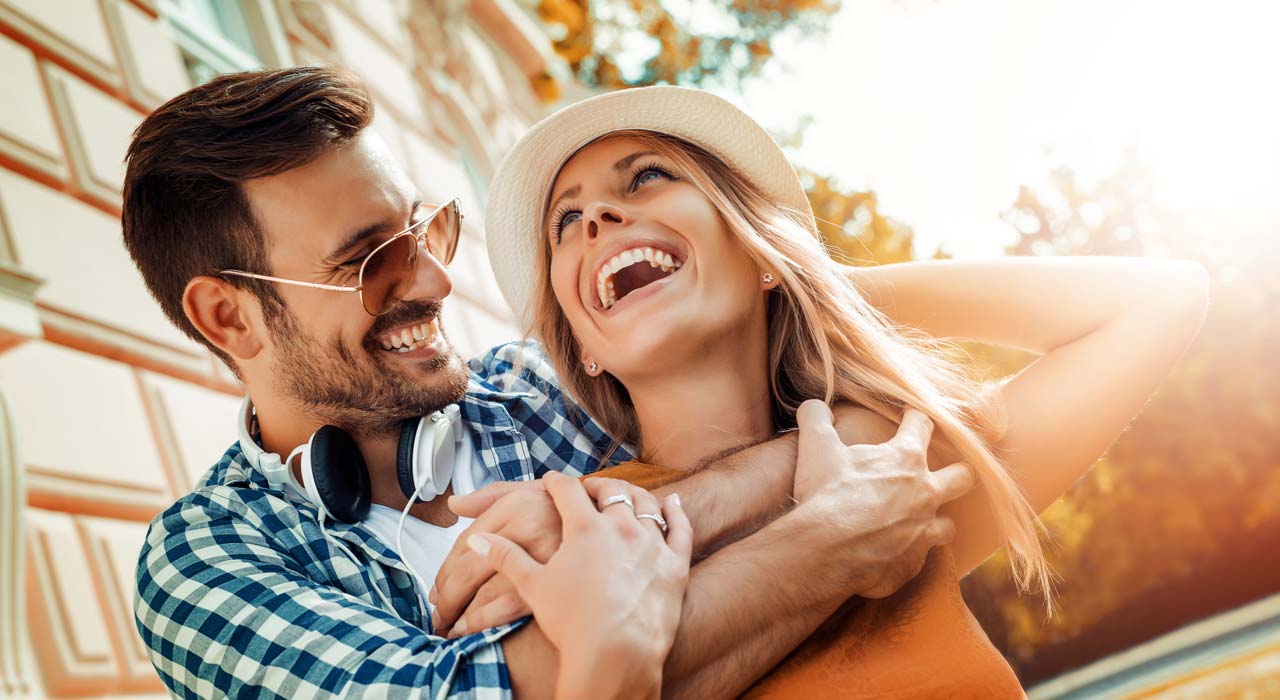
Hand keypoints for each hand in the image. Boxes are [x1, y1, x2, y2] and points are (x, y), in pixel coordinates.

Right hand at [469, 471, 691, 698]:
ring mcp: (652, 544)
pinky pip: (680, 529)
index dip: (556, 483)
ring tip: (627, 495)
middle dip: (597, 486)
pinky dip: (677, 513)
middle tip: (589, 489)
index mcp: (585, 528)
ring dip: (635, 495)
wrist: (616, 656)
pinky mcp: (675, 565)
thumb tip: (476, 540)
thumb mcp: (532, 586)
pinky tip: (673, 503)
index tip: (551, 481)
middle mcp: (621, 527)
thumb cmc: (572, 623)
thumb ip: (505, 557)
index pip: (568, 490)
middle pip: (611, 491)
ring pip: (647, 505)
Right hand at [792, 400, 974, 598]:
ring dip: (937, 522)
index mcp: (905, 460)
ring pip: (948, 526)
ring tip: (922, 523)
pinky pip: (918, 560)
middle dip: (960, 472)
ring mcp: (923, 532)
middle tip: (949, 471)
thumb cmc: (826, 494)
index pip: (922, 426)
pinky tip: (892, 555)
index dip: (916, 417)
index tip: (911, 416)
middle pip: (963, 477)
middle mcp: (924, 494)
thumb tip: (813, 406)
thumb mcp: (816, 446)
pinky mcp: (912, 564)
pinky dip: (907, 556)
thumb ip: (816, 418)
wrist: (825, 551)